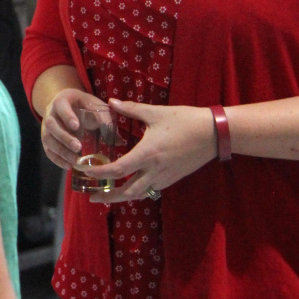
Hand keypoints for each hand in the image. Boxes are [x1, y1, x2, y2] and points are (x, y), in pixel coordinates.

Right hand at [41, 88, 107, 169]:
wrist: (66, 105)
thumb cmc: (83, 105)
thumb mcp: (94, 105)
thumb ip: (105, 119)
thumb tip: (120, 140)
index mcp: (62, 100)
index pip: (61, 106)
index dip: (67, 116)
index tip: (76, 126)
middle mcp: (50, 113)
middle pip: (51, 125)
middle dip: (64, 137)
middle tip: (78, 147)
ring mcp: (45, 127)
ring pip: (47, 139)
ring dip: (60, 151)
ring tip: (74, 160)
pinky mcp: (46, 139)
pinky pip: (48, 150)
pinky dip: (57, 159)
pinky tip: (68, 166)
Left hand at [86, 99, 217, 202]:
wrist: (214, 134)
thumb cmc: (185, 120)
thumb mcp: (156, 113)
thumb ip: (131, 109)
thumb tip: (110, 102)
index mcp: (147, 154)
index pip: (116, 170)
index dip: (98, 173)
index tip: (84, 171)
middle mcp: (154, 171)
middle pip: (125, 192)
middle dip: (106, 196)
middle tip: (91, 196)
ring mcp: (164, 178)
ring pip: (138, 194)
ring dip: (121, 196)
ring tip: (107, 195)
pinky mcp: (172, 179)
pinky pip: (150, 190)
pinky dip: (136, 191)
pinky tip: (130, 186)